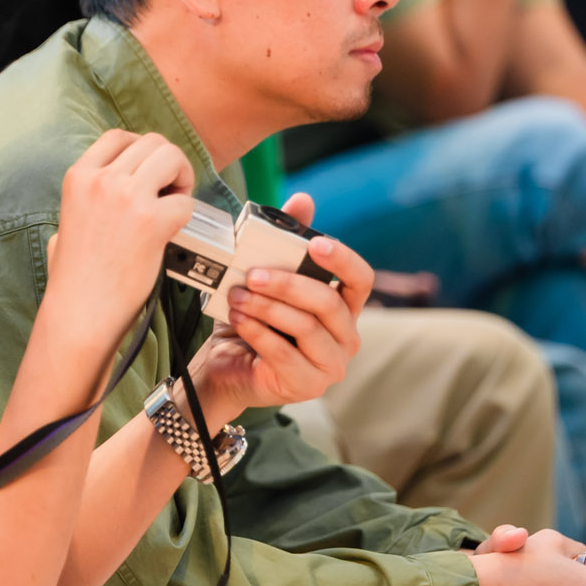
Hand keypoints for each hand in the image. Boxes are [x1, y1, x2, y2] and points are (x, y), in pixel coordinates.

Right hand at [49, 130, 193, 358]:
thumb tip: (117, 183)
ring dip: (182, 180)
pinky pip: (186, 201)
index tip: (149, 172)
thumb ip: (89, 196)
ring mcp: (126, 198)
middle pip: (153, 143)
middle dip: (168, 165)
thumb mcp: (67, 220)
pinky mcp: (151, 223)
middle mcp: (101, 180)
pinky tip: (172, 232)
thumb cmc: (76, 276)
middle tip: (169, 193)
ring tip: (173, 207)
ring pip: (173, 158)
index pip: (119, 136)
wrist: (79, 312)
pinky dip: (186, 215)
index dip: (142, 150)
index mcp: (78, 176)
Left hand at [188, 190, 373, 421]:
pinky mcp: (307, 385)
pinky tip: (239, 320)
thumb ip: (285, 241)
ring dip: (267, 308)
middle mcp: (345, 337)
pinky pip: (284, 354)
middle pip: (328, 303)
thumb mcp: (265, 280)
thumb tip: (303, 200)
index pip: (361, 279)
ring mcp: (330, 365)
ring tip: (237, 297)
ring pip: (306, 327)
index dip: (343, 260)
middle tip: (253, 274)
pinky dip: (258, 332)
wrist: (224, 369)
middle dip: (287, 284)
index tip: (317, 244)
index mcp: (343, 308)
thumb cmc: (251, 323)